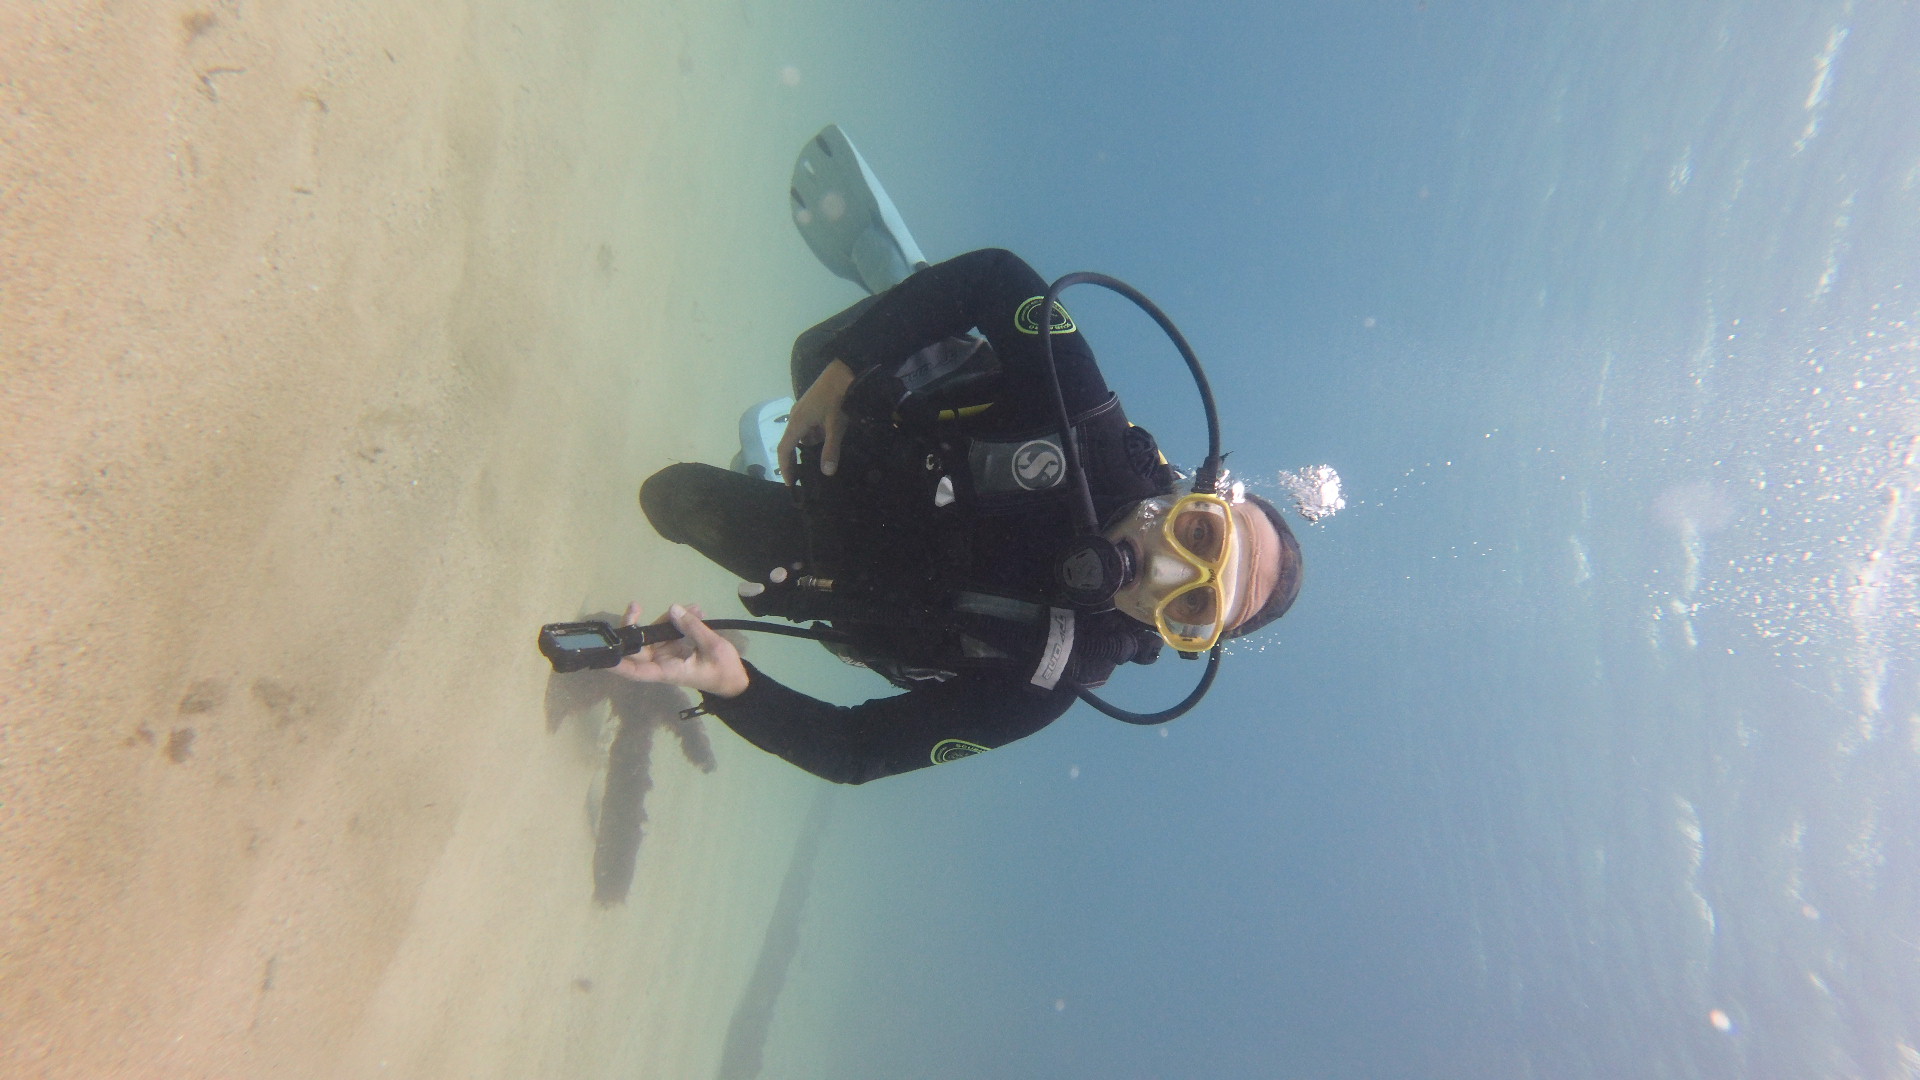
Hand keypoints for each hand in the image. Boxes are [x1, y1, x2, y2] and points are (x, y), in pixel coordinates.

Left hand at [610, 602, 748, 697]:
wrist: (735, 680)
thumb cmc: (723, 671)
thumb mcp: (713, 648)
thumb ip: (693, 628)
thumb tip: (674, 609)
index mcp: (667, 671)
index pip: (636, 671)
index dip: (618, 664)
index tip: (603, 652)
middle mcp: (661, 664)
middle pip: (637, 649)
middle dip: (633, 627)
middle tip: (635, 605)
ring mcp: (666, 655)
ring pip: (652, 636)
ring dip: (664, 619)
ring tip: (692, 607)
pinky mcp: (674, 648)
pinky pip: (666, 632)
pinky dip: (677, 620)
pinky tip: (694, 610)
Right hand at [777, 359, 855, 484]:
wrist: (844, 369)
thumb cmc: (838, 396)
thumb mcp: (836, 425)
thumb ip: (831, 449)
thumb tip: (826, 472)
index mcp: (797, 422)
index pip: (784, 450)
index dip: (785, 467)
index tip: (790, 483)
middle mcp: (795, 416)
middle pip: (791, 443)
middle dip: (797, 459)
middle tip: (805, 477)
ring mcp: (803, 410)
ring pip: (803, 435)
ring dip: (811, 445)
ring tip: (822, 457)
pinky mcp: (811, 406)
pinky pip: (810, 426)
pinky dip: (817, 434)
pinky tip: (829, 437)